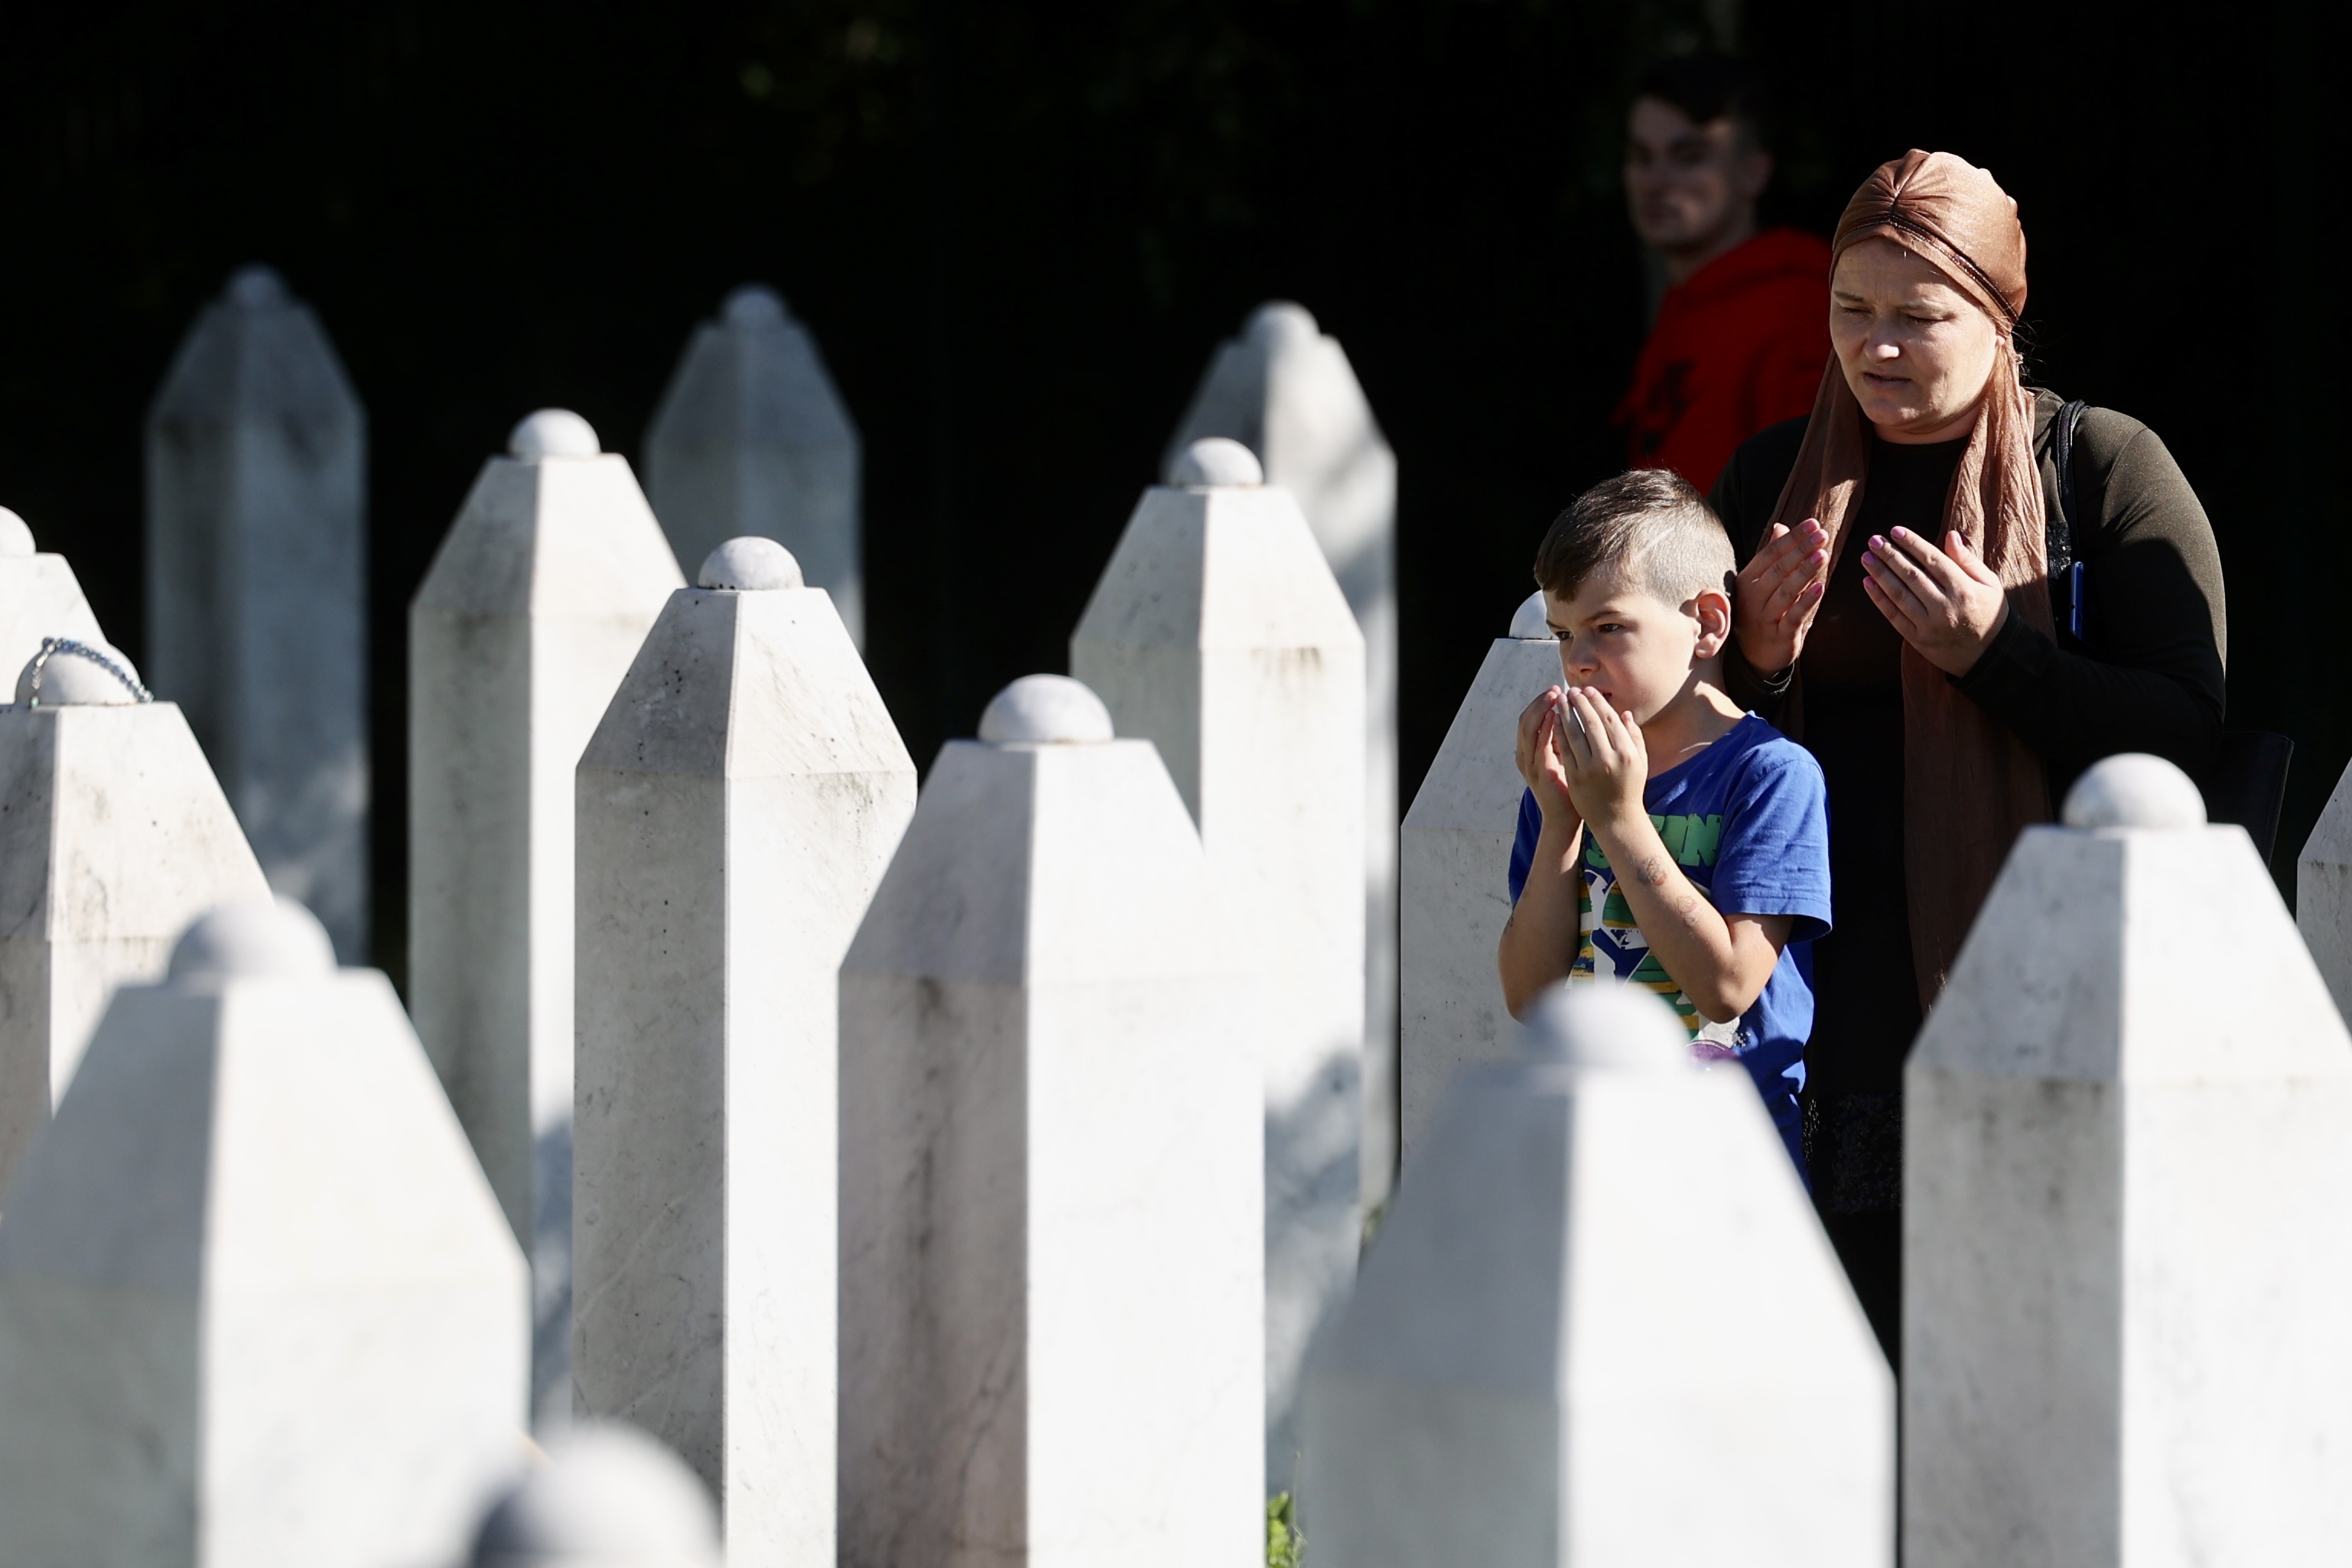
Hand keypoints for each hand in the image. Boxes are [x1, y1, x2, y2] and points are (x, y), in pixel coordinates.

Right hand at [1513, 687, 1577, 822]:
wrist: (1565, 818)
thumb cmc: (1571, 789)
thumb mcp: (1568, 759)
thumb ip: (1569, 740)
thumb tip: (1581, 716)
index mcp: (1531, 751)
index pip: (1532, 718)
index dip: (1543, 702)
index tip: (1559, 689)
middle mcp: (1525, 755)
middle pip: (1526, 719)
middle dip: (1541, 702)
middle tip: (1556, 688)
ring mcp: (1530, 764)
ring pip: (1528, 729)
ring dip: (1541, 710)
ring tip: (1554, 696)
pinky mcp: (1538, 772)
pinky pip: (1538, 745)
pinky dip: (1545, 729)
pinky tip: (1555, 717)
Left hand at [1556, 686, 1647, 834]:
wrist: (1616, 818)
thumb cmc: (1629, 787)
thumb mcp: (1639, 762)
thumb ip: (1634, 736)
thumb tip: (1624, 713)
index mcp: (1626, 753)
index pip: (1610, 720)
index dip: (1598, 702)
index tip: (1589, 690)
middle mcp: (1608, 759)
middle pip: (1591, 723)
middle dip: (1580, 703)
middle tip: (1572, 690)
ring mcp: (1590, 769)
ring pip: (1575, 734)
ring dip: (1566, 713)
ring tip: (1560, 700)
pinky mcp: (1575, 777)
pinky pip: (1565, 749)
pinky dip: (1559, 732)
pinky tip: (1555, 720)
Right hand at [1733, 518, 1829, 674]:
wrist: (1754, 655)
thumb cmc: (1761, 612)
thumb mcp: (1762, 584)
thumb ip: (1773, 557)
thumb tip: (1780, 527)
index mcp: (1747, 581)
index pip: (1770, 554)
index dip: (1792, 538)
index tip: (1812, 524)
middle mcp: (1752, 599)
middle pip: (1778, 570)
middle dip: (1801, 550)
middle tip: (1822, 535)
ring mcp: (1764, 618)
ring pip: (1786, 592)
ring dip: (1805, 572)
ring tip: (1823, 555)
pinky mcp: (1780, 635)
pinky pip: (1794, 616)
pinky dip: (1807, 602)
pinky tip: (1821, 588)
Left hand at [1860, 527, 2010, 676]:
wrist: (1991, 656)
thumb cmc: (1990, 613)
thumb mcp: (1989, 583)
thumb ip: (1967, 560)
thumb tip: (1950, 535)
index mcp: (1963, 589)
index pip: (1933, 560)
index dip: (1912, 544)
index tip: (1895, 530)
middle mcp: (1944, 606)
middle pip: (1911, 576)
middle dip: (1890, 555)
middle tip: (1873, 540)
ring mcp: (1929, 625)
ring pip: (1899, 594)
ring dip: (1880, 574)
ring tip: (1866, 557)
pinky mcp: (1918, 640)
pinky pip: (1894, 616)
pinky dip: (1879, 599)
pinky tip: (1868, 583)